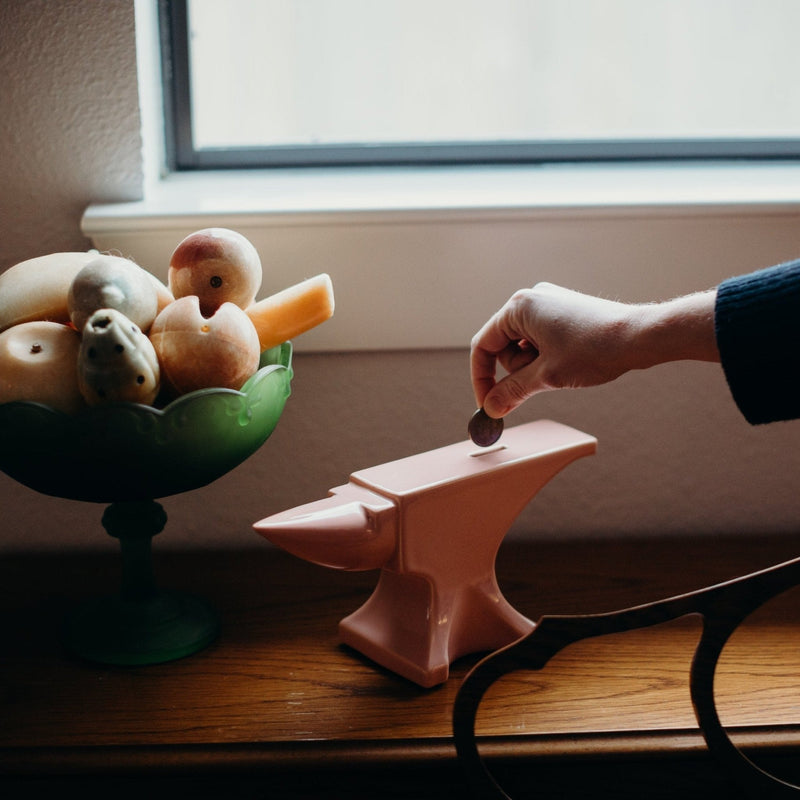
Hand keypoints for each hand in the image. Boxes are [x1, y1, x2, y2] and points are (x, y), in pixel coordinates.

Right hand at [470, 282, 717, 417]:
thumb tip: (491, 408)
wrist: (640, 336)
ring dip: (534, 367)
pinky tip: (569, 363)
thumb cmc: (595, 349)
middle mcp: (530, 300)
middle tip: (539, 385)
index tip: (488, 405)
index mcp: (519, 308)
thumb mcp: (547, 377)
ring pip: (522, 347)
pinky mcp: (563, 312)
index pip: (483, 346)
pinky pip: (540, 340)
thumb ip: (512, 392)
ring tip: (561, 370)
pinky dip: (547, 358)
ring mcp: (548, 304)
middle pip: (502, 347)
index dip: (482, 379)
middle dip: (516, 372)